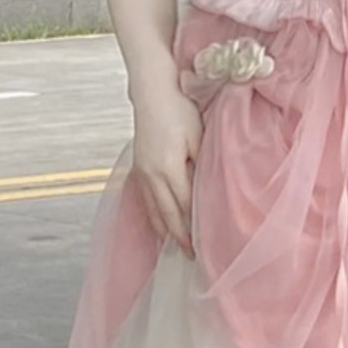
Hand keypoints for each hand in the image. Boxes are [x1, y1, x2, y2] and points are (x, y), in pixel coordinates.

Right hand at [130, 93, 201, 257]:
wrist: (152, 90)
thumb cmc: (180, 109)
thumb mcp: (199, 137)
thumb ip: (203, 166)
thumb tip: (209, 193)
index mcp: (169, 169)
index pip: (184, 208)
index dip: (193, 230)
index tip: (204, 248)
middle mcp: (152, 175)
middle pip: (167, 215)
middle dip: (179, 238)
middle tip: (191, 257)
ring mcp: (142, 172)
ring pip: (153, 210)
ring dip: (165, 230)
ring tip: (176, 247)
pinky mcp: (138, 167)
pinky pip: (146, 200)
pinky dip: (155, 216)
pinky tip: (161, 225)